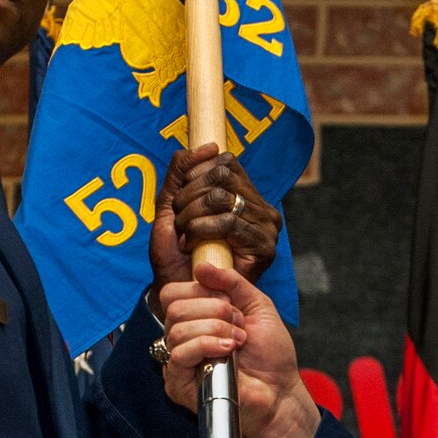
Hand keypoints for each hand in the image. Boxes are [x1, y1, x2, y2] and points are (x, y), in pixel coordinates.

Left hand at [148, 143, 281, 293]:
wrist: (178, 292)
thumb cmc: (175, 254)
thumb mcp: (171, 205)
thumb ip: (182, 172)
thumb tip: (209, 145)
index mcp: (244, 193)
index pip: (223, 161)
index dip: (193, 177)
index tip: (181, 203)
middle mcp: (261, 207)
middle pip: (220, 175)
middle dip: (188, 197)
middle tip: (180, 224)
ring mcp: (266, 226)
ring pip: (221, 197)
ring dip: (191, 217)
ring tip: (185, 238)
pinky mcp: (266, 247)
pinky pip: (229, 222)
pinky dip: (201, 231)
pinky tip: (194, 246)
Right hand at [159, 263, 320, 437]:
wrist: (280, 391)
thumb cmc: (271, 355)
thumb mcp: (257, 305)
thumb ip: (232, 282)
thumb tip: (200, 266)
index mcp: (195, 318)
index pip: (173, 292)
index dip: (201, 290)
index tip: (230, 303)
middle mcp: (183, 337)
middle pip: (174, 306)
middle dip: (214, 309)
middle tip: (238, 324)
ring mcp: (178, 361)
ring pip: (176, 328)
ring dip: (215, 329)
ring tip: (238, 341)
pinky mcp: (178, 383)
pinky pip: (178, 354)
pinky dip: (206, 345)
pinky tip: (228, 351)